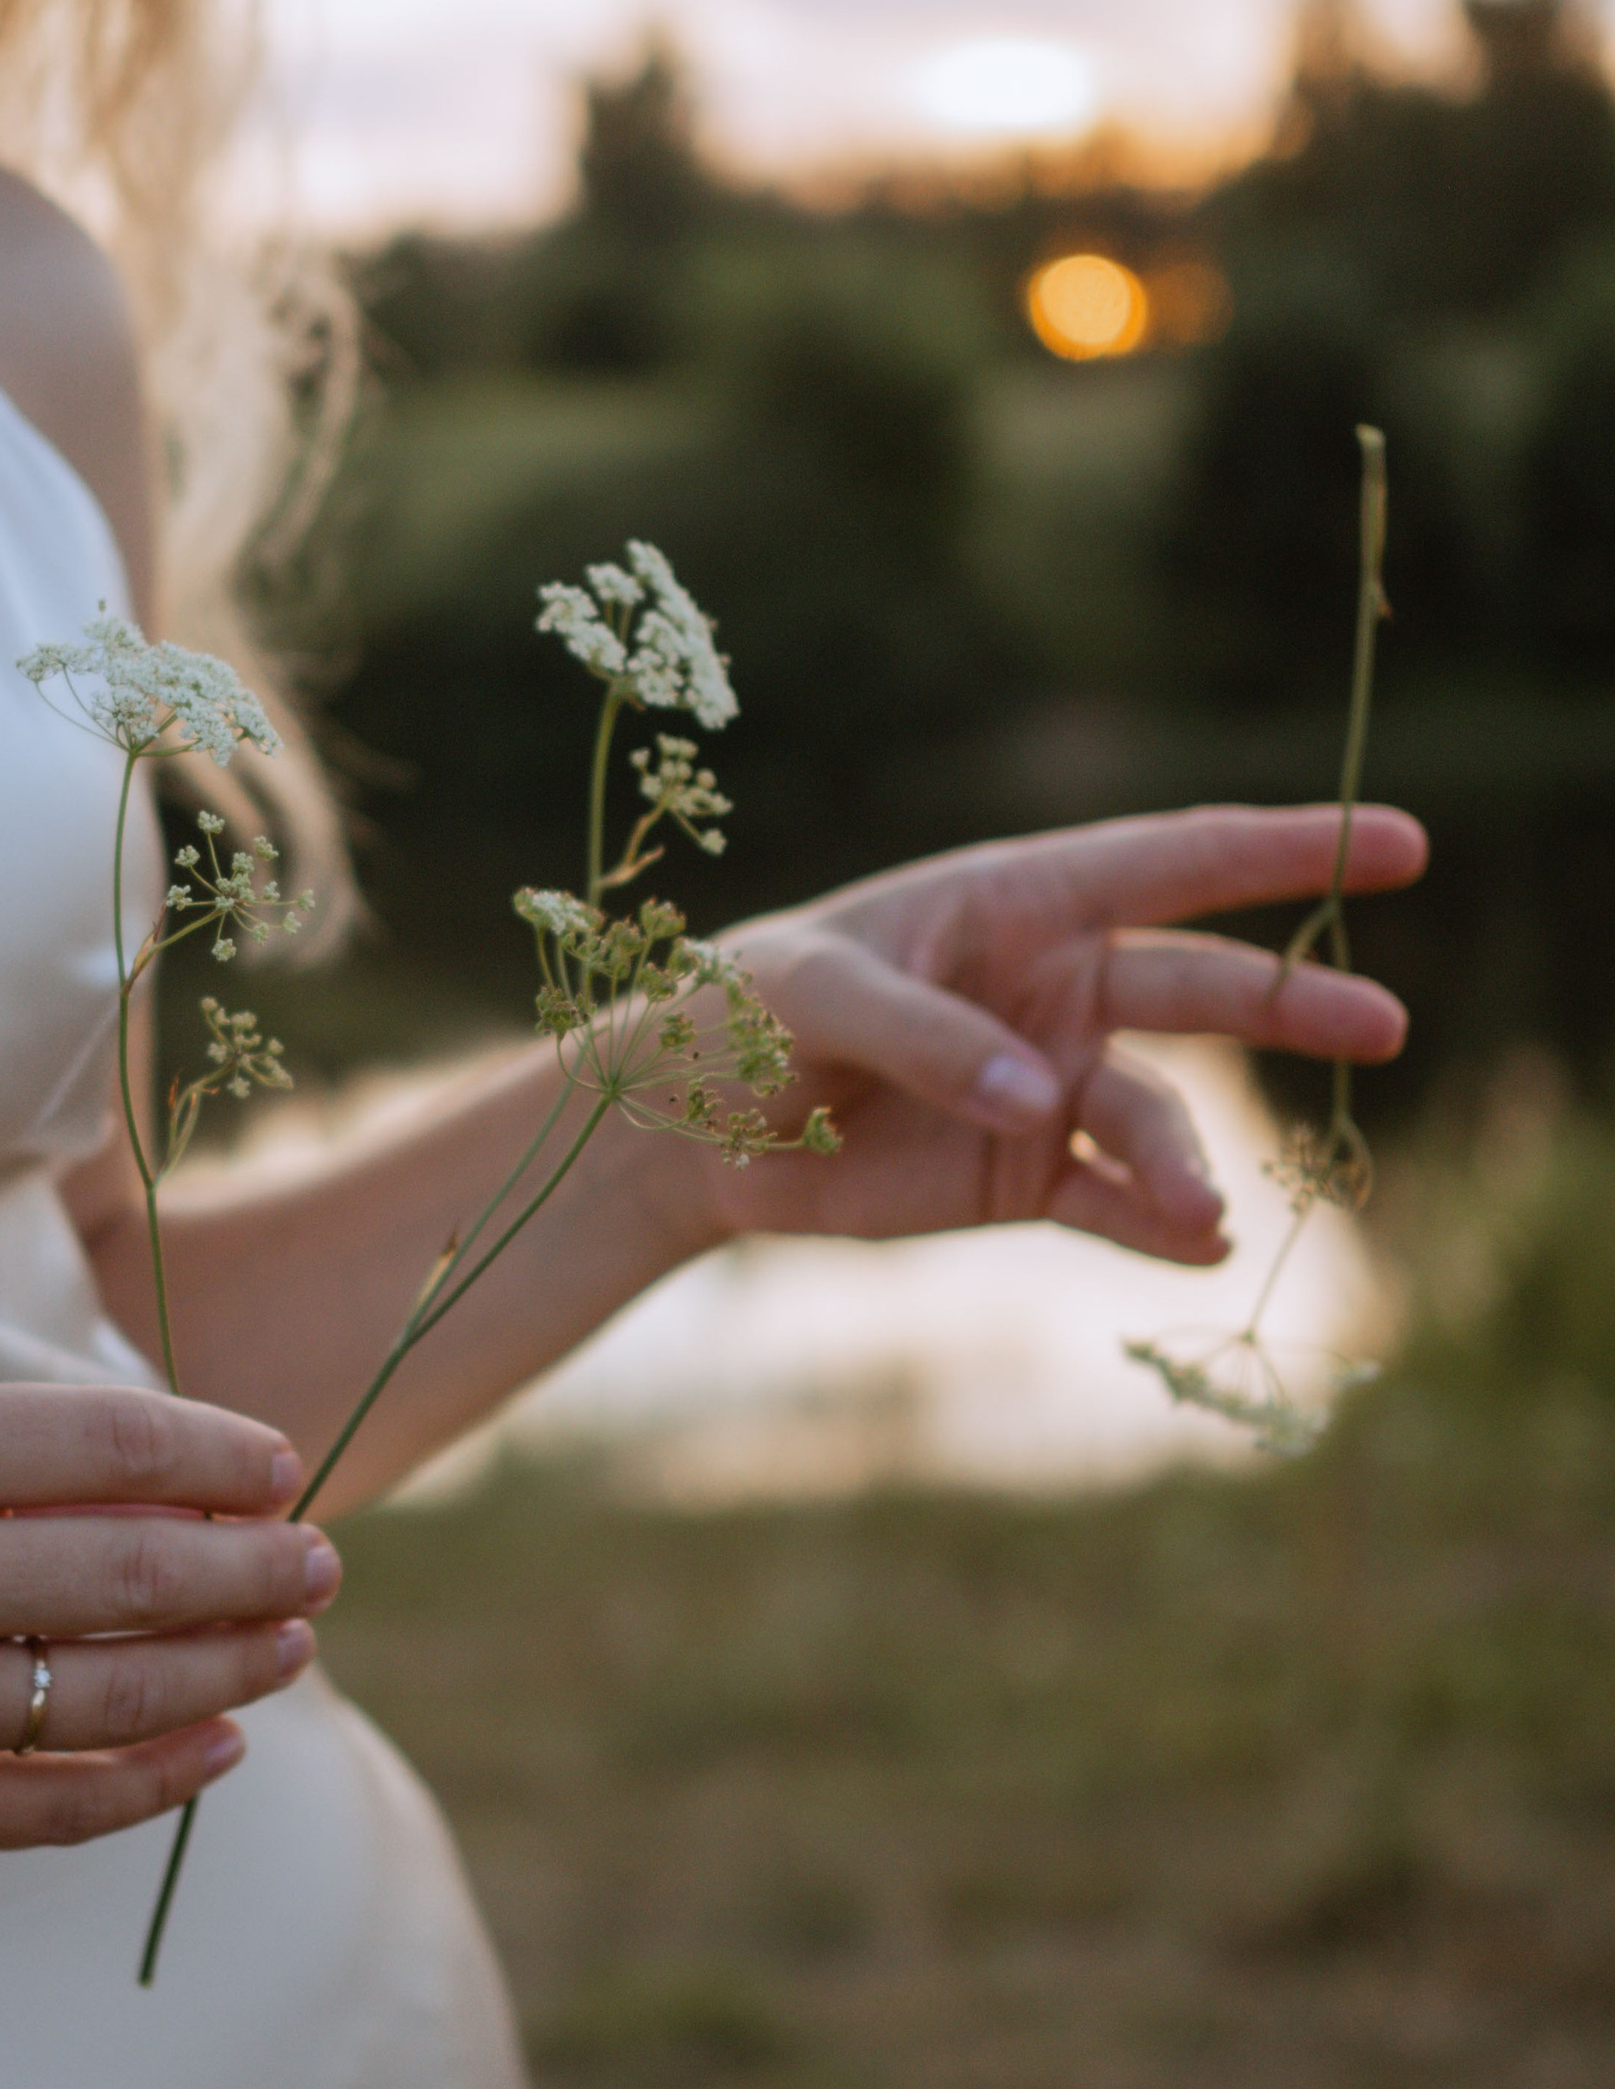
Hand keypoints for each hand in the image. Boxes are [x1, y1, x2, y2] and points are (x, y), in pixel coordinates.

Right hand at [0, 1384, 333, 1858]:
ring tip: (289, 1646)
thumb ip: (4, 1456)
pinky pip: (53, 1808)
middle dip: (255, 1570)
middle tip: (321, 1562)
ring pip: (113, 1698)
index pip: (106, 1444)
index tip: (280, 1467)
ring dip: (230, 1672)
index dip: (219, 1456)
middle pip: (135, 1575)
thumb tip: (186, 1486)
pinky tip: (218, 1751)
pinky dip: (155, 1784)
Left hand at [692, 802, 1427, 1258]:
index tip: (1402, 842)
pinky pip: (1113, 1203)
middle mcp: (1055, 987)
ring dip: (1188, 1160)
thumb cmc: (737, 1017)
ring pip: (1155, 1114)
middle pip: (1200, 986)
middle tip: (1383, 1024)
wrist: (687, 1132)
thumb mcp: (803, 998)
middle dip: (1293, 1001)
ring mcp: (1049, 1085)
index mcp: (1013, 901)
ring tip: (1206, 1209)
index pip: (1170, 861)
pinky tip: (1200, 1245)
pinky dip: (1157, 1226)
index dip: (1284, 848)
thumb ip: (918, 1034)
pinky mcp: (1025, 1178)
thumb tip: (1036, 1097)